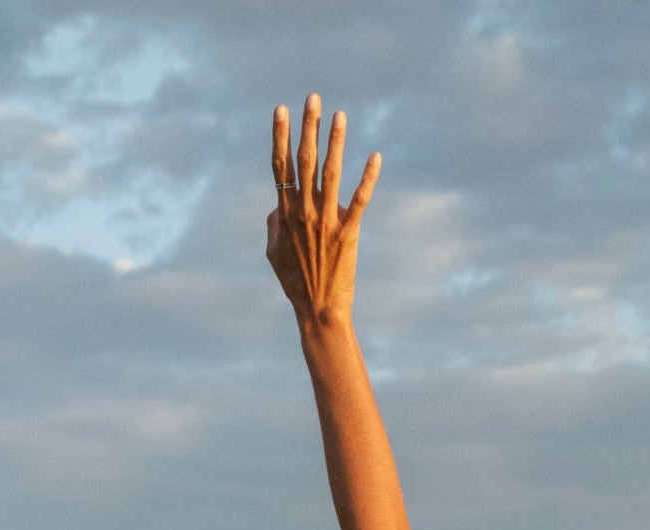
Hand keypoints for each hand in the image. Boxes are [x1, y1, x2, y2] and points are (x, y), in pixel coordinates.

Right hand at [266, 94, 379, 330]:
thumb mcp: (274, 256)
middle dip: (308, 127)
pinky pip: (359, 200)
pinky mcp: (347, 233)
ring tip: (340, 115)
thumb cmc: (296, 285)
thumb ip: (273, 226)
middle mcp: (304, 213)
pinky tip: (376, 156)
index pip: (280, 167)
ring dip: (336, 142)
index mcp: (285, 214)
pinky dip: (368, 177)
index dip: (280, 136)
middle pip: (305, 161)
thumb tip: (275, 205)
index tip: (280, 110)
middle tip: (313, 98)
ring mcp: (325, 222)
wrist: (319, 311)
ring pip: (330, 174)